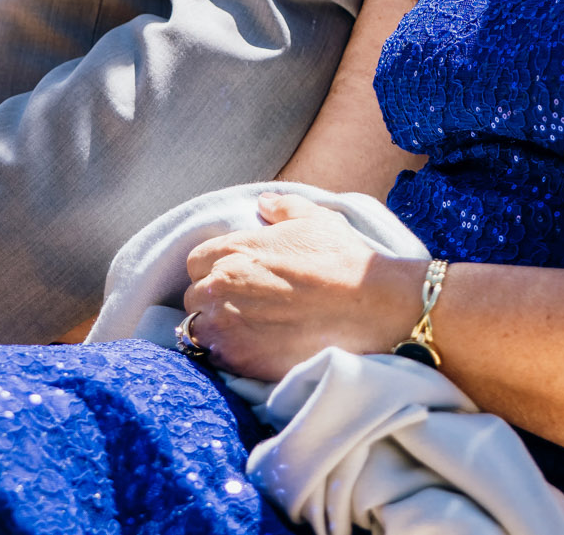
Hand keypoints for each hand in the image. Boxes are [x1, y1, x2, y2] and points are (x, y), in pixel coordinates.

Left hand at [181, 193, 424, 382]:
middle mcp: (220, 287)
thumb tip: (264, 204)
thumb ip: (281, 208)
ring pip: (200, 330)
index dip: (215, 270)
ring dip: (217, 329)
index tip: (235, 278)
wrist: (368, 307)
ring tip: (246, 332)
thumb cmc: (341, 260)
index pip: (196, 262)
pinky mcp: (240, 360)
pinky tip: (255, 350)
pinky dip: (230, 356)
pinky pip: (217, 359)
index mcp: (232, 251)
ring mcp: (227, 327)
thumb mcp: (314, 219)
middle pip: (195, 297)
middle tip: (243, 306)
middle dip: (213, 300)